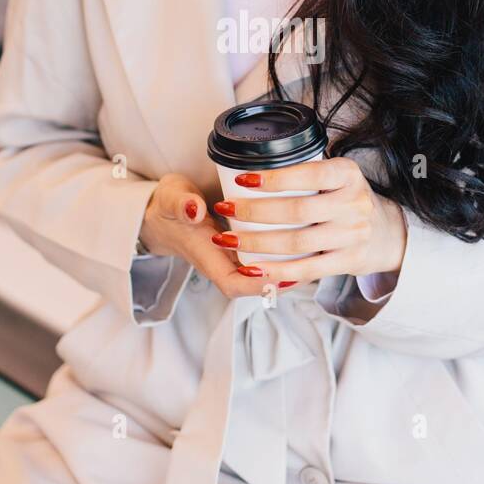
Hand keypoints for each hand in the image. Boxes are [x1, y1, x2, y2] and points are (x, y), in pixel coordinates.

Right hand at [137, 172, 301, 301]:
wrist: (164, 212)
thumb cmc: (170, 206)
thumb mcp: (172, 199)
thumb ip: (181, 204)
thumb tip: (194, 209)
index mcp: (207, 257)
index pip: (234, 284)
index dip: (258, 284)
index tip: (282, 274)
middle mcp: (224, 262)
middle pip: (257, 283)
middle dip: (285, 278)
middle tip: (314, 262)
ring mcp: (234, 256)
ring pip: (264, 271)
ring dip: (290, 266)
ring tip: (319, 253)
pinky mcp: (243, 247)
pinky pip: (265, 258)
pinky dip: (286, 252)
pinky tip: (307, 241)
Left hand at [209, 156, 406, 287]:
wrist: (385, 232)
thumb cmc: (347, 198)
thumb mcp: (339, 175)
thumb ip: (307, 169)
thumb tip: (254, 158)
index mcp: (348, 174)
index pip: (309, 174)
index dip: (275, 178)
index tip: (243, 180)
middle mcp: (355, 204)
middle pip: (297, 211)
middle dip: (255, 211)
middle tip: (225, 209)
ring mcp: (354, 235)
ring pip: (297, 243)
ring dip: (257, 243)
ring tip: (228, 239)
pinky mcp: (349, 262)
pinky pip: (307, 269)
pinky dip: (277, 270)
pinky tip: (253, 267)